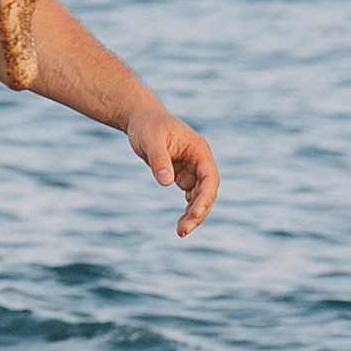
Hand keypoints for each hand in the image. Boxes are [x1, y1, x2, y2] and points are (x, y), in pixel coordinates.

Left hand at [128, 108, 218, 236]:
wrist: (140, 119)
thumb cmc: (147, 126)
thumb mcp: (150, 140)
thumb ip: (159, 160)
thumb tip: (167, 183)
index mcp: (199, 150)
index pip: (209, 178)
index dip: (205, 198)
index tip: (194, 214)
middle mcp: (200, 161)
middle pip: (207, 191)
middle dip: (199, 212)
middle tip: (183, 230)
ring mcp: (193, 169)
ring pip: (200, 197)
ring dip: (194, 214)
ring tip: (181, 231)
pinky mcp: (183, 174)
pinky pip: (190, 195)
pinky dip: (188, 209)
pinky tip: (182, 223)